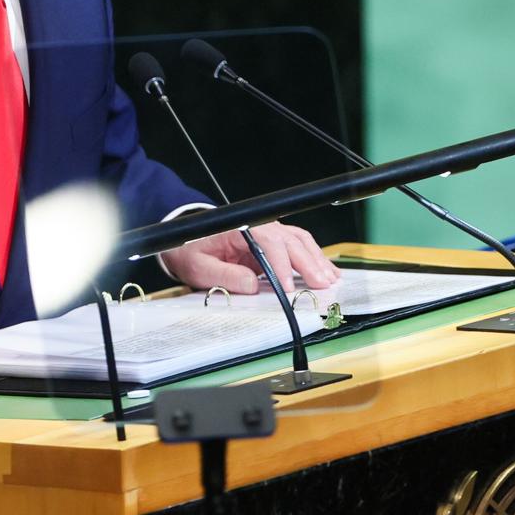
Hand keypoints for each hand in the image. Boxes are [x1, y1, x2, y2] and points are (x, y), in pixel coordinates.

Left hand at [158, 223, 339, 296]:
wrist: (185, 238)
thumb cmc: (191, 250)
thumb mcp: (198, 267)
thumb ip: (224, 276)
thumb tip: (251, 285)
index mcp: (239, 229)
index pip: (267, 243)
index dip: (281, 266)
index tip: (289, 287)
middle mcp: (258, 227)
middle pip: (290, 241)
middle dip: (308, 264)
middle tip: (321, 285)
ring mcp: (268, 232)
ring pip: (300, 241)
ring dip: (316, 260)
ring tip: (329, 279)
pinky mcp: (273, 242)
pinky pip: (299, 246)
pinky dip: (314, 257)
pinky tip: (326, 271)